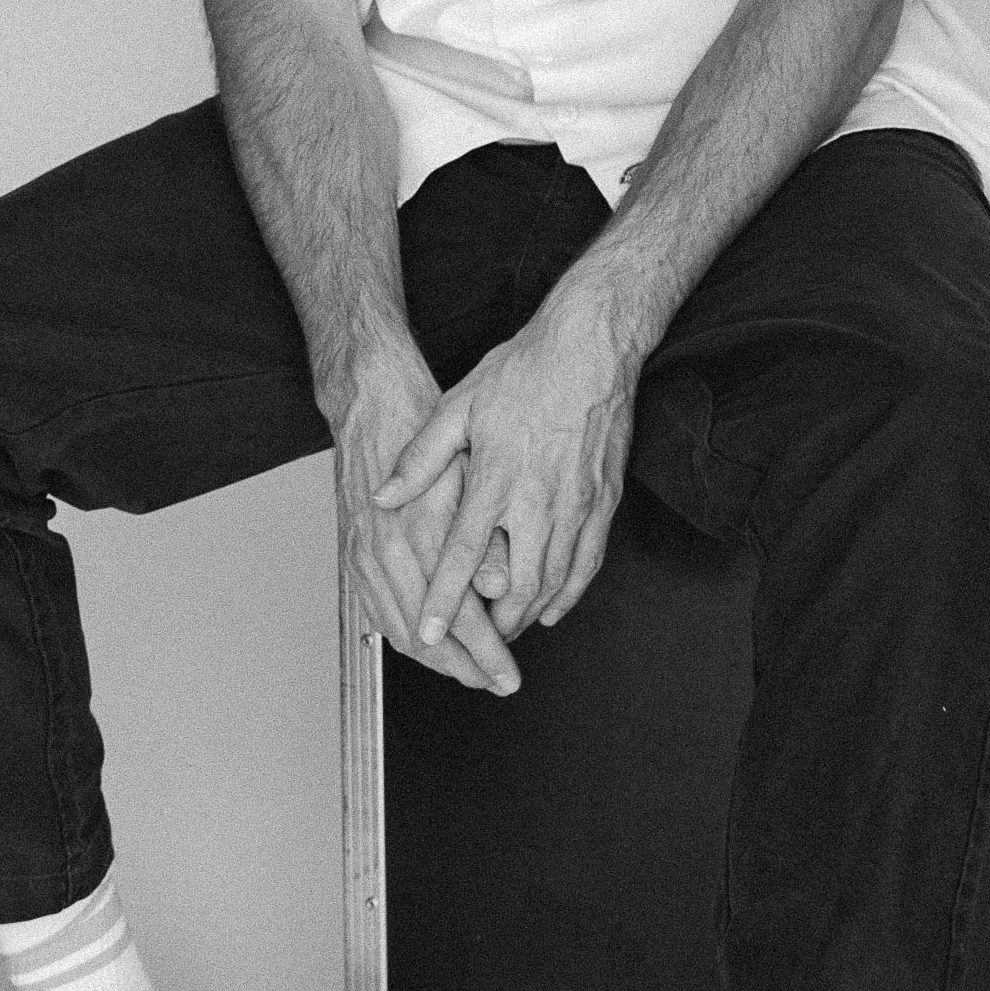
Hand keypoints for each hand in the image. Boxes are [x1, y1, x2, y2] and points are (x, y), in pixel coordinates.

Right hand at [334, 346, 520, 696]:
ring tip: (470, 671)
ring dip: (434, 660)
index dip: (486, 653)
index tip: (510, 675)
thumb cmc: (426, 429)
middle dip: (463, 668)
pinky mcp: (353, 554)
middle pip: (422, 638)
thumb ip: (484, 536)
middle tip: (496, 682)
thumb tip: (498, 587)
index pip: (456, 617)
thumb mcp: (470, 472)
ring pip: (395, 632)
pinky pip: (374, 613)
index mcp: (419, 533)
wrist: (373, 402)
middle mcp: (385, 551)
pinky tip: (425, 645)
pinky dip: (402, 638)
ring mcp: (363, 555)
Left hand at [372, 292, 636, 645]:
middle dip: (491, 625)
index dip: (444, 601)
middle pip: (514, 586)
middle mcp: (538, 500)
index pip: (462, 556)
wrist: (590, 348)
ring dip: (527, 614)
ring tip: (504, 630)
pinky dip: (569, 594)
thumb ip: (421, 458)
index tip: (430, 634)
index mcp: (496, 479)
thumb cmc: (525, 372)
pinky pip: (587, 564)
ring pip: (552, 582)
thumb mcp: (458, 406)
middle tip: (470, 642)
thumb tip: (385, 496)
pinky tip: (553, 607)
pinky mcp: (604, 502)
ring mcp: (576, 504)